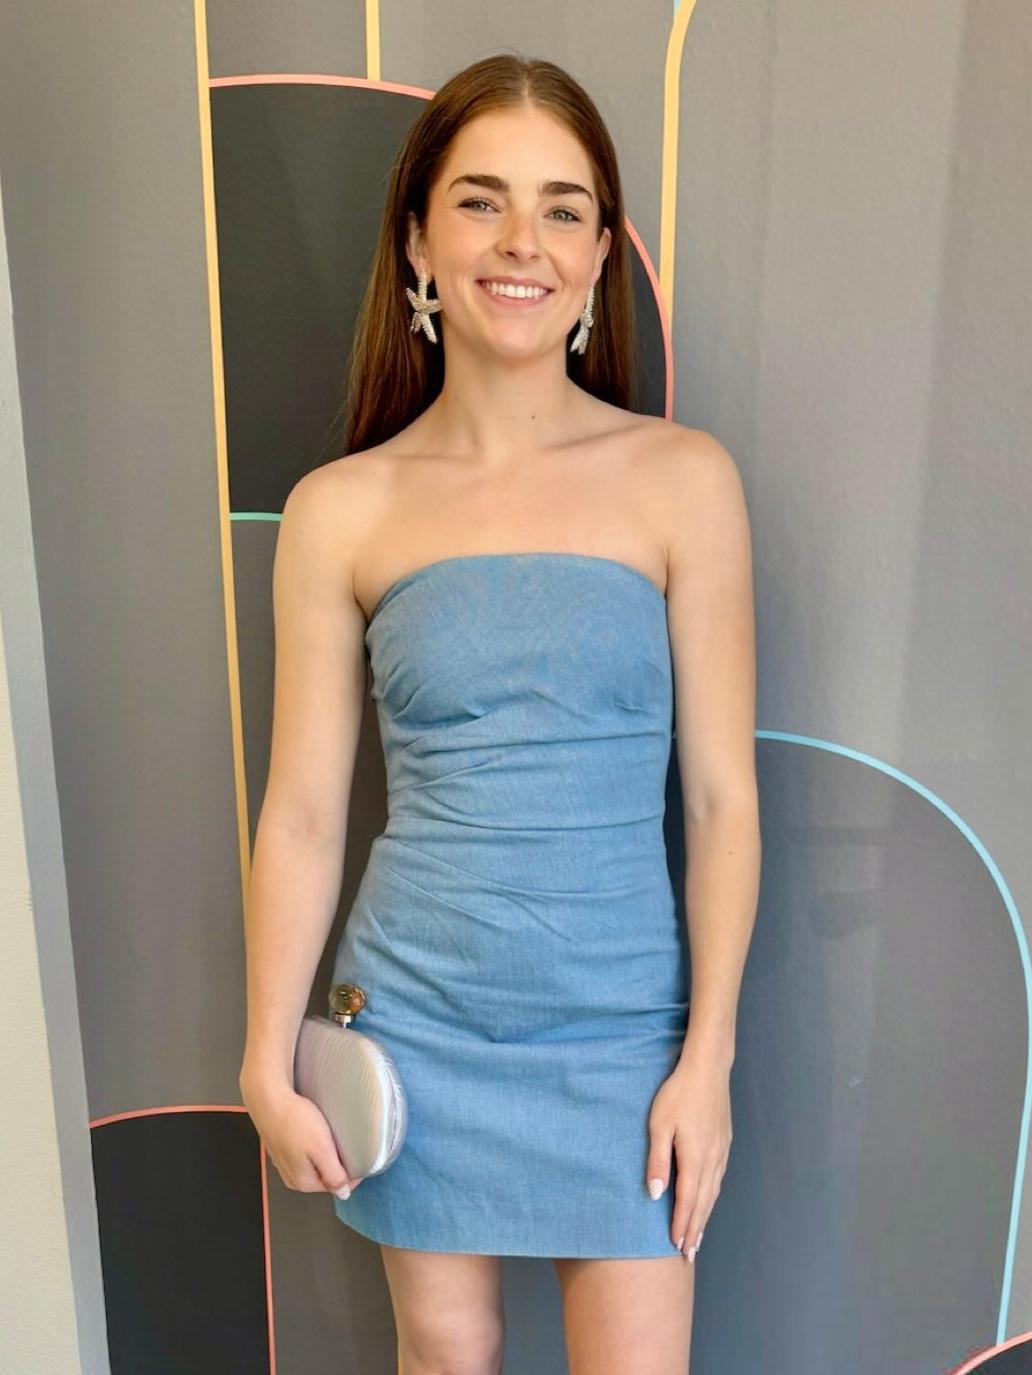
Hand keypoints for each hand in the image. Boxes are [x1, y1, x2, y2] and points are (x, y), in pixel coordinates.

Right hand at [239, 1072, 363, 1200]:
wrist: (268, 1099)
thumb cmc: (296, 1122)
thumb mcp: (322, 1150)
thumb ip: (334, 1175)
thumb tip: (344, 1194)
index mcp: (303, 1183)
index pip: (336, 1185)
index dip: (351, 1171)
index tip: (358, 1154)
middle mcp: (292, 1178)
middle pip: (324, 1176)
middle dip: (336, 1163)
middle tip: (344, 1143)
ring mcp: (284, 1163)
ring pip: (314, 1164)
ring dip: (324, 1153)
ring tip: (330, 1135)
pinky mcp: (281, 1148)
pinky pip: (303, 1153)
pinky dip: (311, 1145)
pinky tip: (313, 1131)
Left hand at [645, 1043, 732, 1259]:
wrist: (708, 1068)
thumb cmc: (678, 1093)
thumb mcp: (659, 1124)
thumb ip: (658, 1160)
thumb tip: (656, 1194)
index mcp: (695, 1158)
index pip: (687, 1200)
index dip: (681, 1225)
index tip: (676, 1247)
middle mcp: (712, 1160)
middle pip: (703, 1202)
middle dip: (695, 1229)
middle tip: (689, 1255)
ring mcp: (721, 1151)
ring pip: (713, 1192)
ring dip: (705, 1216)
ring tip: (698, 1236)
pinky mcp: (724, 1142)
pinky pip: (719, 1179)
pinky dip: (712, 1197)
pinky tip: (708, 1200)